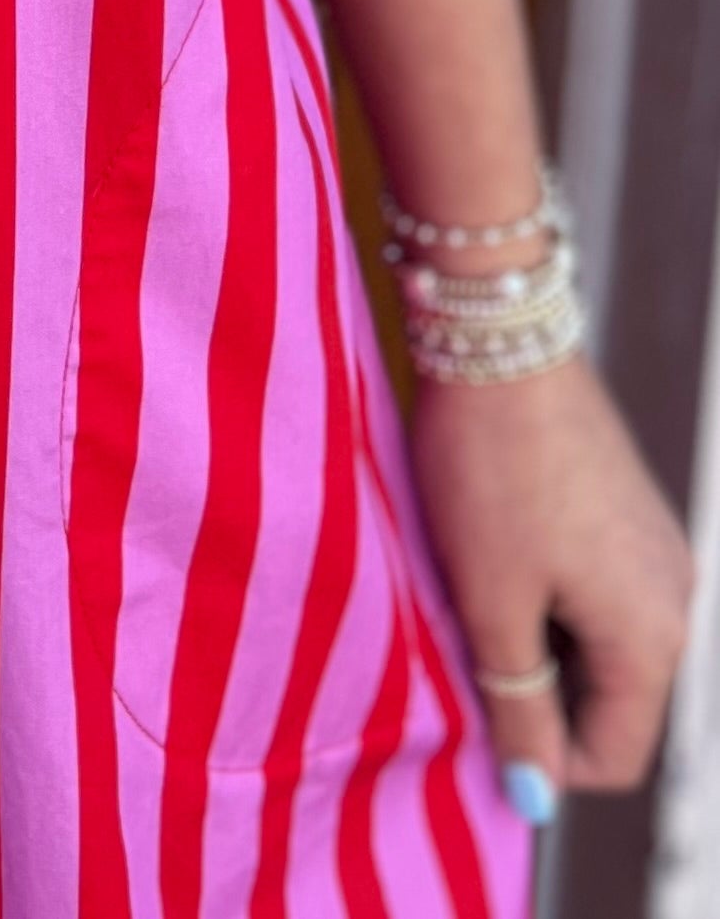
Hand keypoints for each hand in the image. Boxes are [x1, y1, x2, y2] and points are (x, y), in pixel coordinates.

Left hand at [410, 355, 692, 809]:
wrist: (501, 338)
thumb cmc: (491, 470)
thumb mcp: (492, 601)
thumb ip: (516, 705)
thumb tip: (534, 799)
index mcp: (653, 637)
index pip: (613, 756)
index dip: (540, 758)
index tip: (473, 714)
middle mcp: (674, 599)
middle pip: (608, 701)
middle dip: (534, 690)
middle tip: (463, 642)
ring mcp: (655, 551)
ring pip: (594, 642)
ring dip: (533, 637)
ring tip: (471, 589)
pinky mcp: (627, 513)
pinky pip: (592, 589)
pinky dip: (541, 592)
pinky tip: (490, 552)